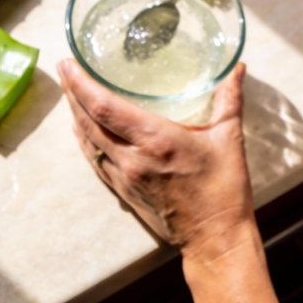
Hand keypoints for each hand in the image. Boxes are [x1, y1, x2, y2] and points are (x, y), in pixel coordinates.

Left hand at [59, 59, 277, 302]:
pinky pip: (95, 160)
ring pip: (88, 140)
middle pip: (88, 120)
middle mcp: (132, 158)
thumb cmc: (224, 190)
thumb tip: (238, 69)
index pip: (105, 107)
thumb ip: (229, 99)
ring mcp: (124, 176)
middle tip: (64, 68)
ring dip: (75, 114)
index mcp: (155, 140)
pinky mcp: (124, 190)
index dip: (82, 85)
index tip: (69, 64)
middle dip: (72, 92)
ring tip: (70, 91)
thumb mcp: (229, 138)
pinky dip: (84, 140)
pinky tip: (80, 128)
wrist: (214, 238)